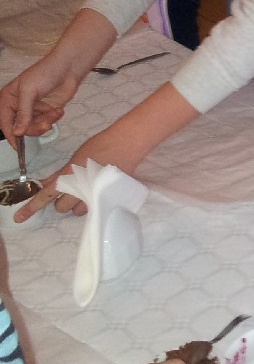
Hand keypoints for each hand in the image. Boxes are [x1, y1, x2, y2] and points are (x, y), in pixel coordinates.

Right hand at [0, 55, 74, 142]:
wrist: (68, 68)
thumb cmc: (45, 73)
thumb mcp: (29, 91)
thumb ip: (23, 113)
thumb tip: (17, 132)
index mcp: (8, 98)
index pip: (5, 122)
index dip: (11, 135)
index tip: (18, 146)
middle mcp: (19, 106)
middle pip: (22, 128)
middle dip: (35, 127)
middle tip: (46, 124)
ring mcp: (33, 109)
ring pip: (35, 127)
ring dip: (46, 122)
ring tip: (55, 112)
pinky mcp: (46, 111)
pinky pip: (46, 122)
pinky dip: (53, 118)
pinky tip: (58, 110)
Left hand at [9, 125, 150, 223]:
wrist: (124, 145)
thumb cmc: (98, 147)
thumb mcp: (74, 158)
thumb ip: (60, 174)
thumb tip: (46, 183)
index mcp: (68, 177)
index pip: (45, 196)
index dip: (31, 207)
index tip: (19, 218)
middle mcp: (78, 190)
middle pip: (61, 207)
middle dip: (64, 200)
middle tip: (73, 188)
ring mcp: (93, 197)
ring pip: (78, 211)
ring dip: (79, 203)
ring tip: (89, 189)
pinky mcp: (107, 200)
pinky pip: (93, 208)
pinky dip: (93, 203)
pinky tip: (101, 191)